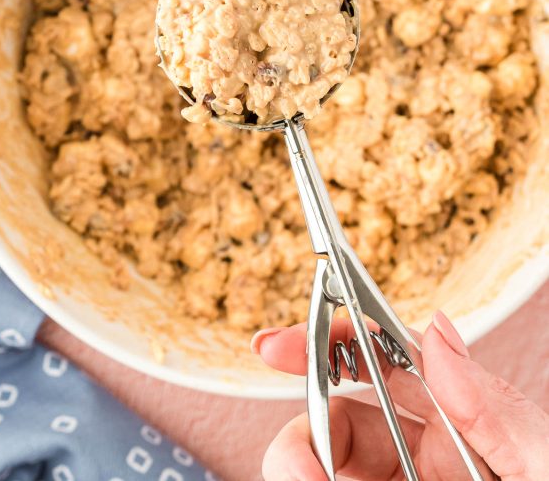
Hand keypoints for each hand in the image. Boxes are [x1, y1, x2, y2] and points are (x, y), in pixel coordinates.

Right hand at [252, 311, 548, 479]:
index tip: (277, 347)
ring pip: (324, 466)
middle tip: (301, 468)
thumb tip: (438, 332)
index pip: (387, 363)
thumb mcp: (543, 469)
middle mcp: (421, 460)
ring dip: (305, 471)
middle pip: (339, 419)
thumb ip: (496, 409)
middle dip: (306, 430)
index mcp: (462, 428)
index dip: (331, 341)